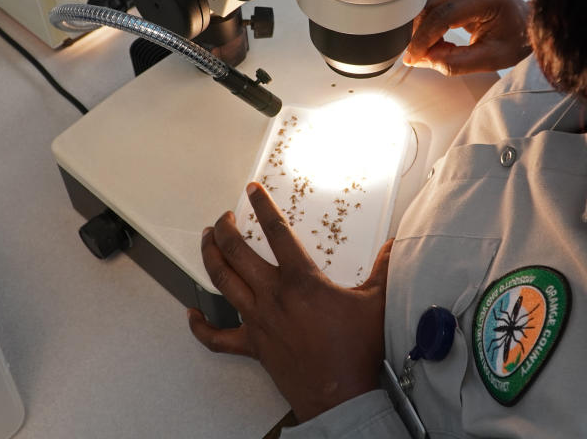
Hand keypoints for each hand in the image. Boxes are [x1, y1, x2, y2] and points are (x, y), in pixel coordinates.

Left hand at [188, 182, 392, 422]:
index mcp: (301, 281)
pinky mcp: (253, 347)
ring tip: (207, 242)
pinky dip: (201, 325)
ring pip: (222, 283)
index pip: (277, 232)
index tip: (253, 191)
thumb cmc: (356, 350)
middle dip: (225, 230)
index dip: (263, 207)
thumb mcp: (376, 301)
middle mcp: (273, 296)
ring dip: (210, 258)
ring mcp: (258, 321)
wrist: (341, 395)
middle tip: (224, 218)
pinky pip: (217, 337)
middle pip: (237, 254)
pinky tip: (192, 314)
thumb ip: (384, 267)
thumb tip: (395, 244)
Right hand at [403, 0, 531, 74]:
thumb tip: (426, 59)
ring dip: (423, 27)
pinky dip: (430, 20)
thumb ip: (458, 62)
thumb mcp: (491, 59)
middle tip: (419, 56)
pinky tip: (438, 37)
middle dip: (420, 33)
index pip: (444, 15)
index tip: (413, 56)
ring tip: (434, 48)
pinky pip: (435, 0)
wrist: (529, 23)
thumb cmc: (517, 39)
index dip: (424, 38)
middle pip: (432, 5)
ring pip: (429, 1)